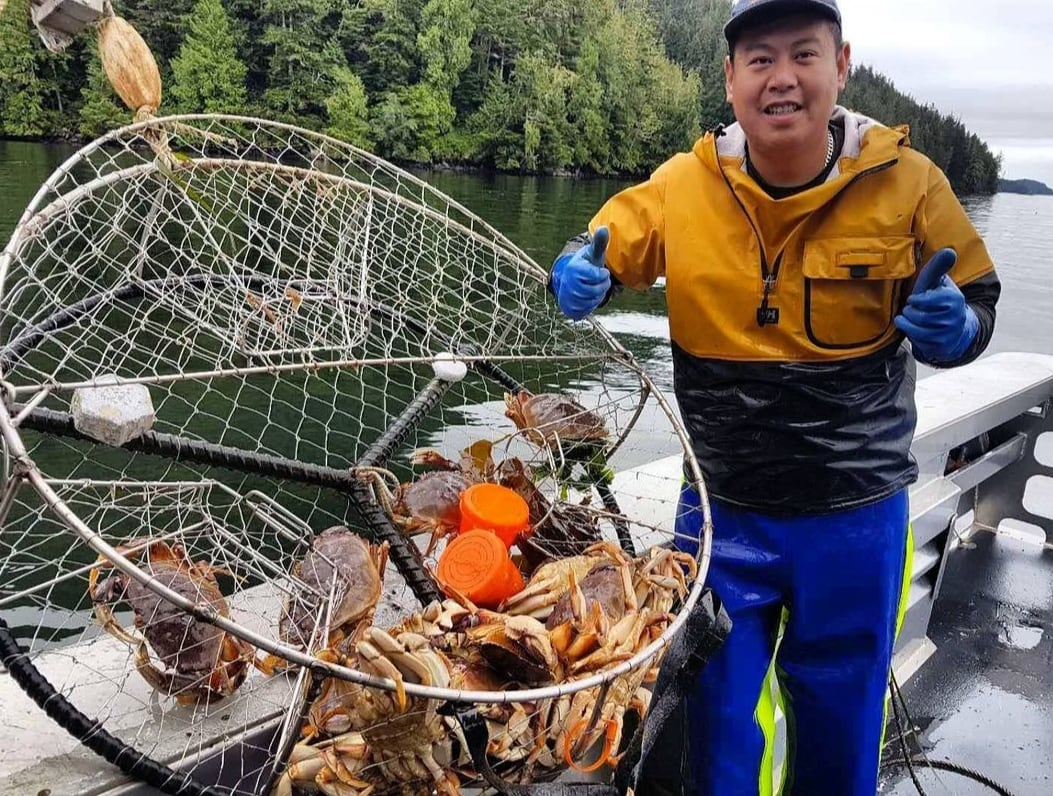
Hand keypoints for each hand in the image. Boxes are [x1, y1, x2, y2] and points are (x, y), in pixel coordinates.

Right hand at [550, 227, 610, 320]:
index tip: (602, 272)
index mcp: (574, 268)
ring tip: (595, 288)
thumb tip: (604, 228)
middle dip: (603, 286)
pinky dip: (591, 305)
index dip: (603, 275)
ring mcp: (567, 296)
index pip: (595, 275)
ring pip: (592, 301)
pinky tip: (590, 297)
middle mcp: (568, 282)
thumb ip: (599, 243)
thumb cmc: (586, 265)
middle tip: (601, 281)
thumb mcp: (593, 254)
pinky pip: (586, 310)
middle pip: (595, 289)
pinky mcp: (568, 307)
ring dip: (598, 295)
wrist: (572, 279)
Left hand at [894, 248, 978, 362]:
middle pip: (917, 315)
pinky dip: (911, 335)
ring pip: (915, 329)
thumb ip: (939, 267)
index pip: (926, 300)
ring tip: (911, 317)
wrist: (957, 328)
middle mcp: (953, 317)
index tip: (914, 298)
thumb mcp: (940, 283)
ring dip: (908, 322)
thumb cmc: (942, 301)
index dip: (916, 299)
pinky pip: (917, 341)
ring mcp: (947, 334)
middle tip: (913, 308)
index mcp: (954, 299)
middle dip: (910, 311)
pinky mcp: (940, 347)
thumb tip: (949, 251)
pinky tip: (915, 329)